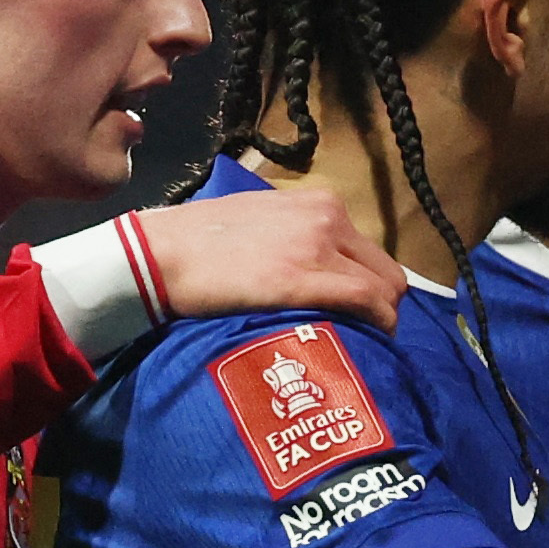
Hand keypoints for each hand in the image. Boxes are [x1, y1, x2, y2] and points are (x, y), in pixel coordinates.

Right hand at [134, 189, 406, 330]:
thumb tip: (314, 268)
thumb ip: (296, 237)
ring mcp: (320, 245)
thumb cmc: (200, 242)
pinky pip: (366, 302)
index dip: (370, 286)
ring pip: (385, 290)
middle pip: (387, 272)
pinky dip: (375, 325)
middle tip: (359, 335)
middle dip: (381, 307)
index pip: (370, 251)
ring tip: (356, 344)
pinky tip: (363, 344)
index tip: (357, 312)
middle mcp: (329, 217)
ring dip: (379, 320)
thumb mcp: (262, 221)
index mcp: (319, 203)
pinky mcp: (306, 276)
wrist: (161, 252)